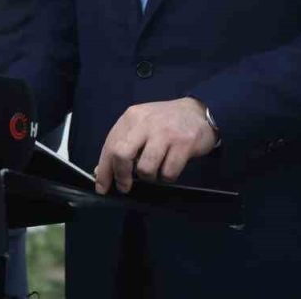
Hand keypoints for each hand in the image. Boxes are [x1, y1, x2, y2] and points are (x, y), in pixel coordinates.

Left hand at [94, 97, 216, 193]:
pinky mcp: (184, 144)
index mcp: (132, 117)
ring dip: (149, 177)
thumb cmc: (165, 121)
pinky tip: (170, 167)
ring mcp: (166, 133)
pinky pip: (168, 173)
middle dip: (121, 176)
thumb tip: (101, 171)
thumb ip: (122, 144)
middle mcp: (146, 123)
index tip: (103, 187)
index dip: (104, 171)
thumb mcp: (141, 125)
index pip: (110, 146)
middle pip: (122, 155)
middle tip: (125, 187)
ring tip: (156, 170)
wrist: (199, 111)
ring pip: (145, 168)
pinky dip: (167, 177)